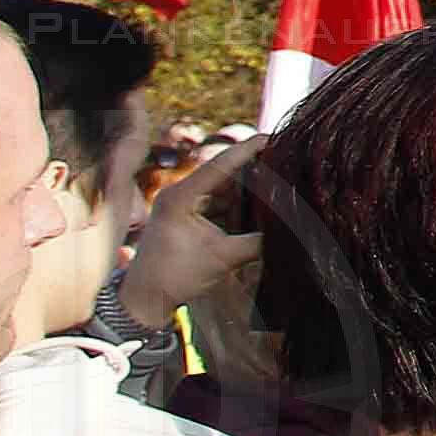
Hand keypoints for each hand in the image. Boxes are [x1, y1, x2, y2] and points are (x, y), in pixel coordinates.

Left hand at [116, 130, 267, 326]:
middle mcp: (179, 194)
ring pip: (222, 189)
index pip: (220, 165)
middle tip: (282, 163)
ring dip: (246, 191)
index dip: (248, 149)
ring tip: (274, 187)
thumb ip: (258, 242)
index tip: (272, 136)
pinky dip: (236, 205)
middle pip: (223, 174)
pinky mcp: (186, 217)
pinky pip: (216, 203)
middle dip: (252, 170)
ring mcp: (181, 205)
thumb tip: (291, 232)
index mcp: (181, 197)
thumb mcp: (223, 258)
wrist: (145, 299)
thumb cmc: (175, 277)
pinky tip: (257, 208)